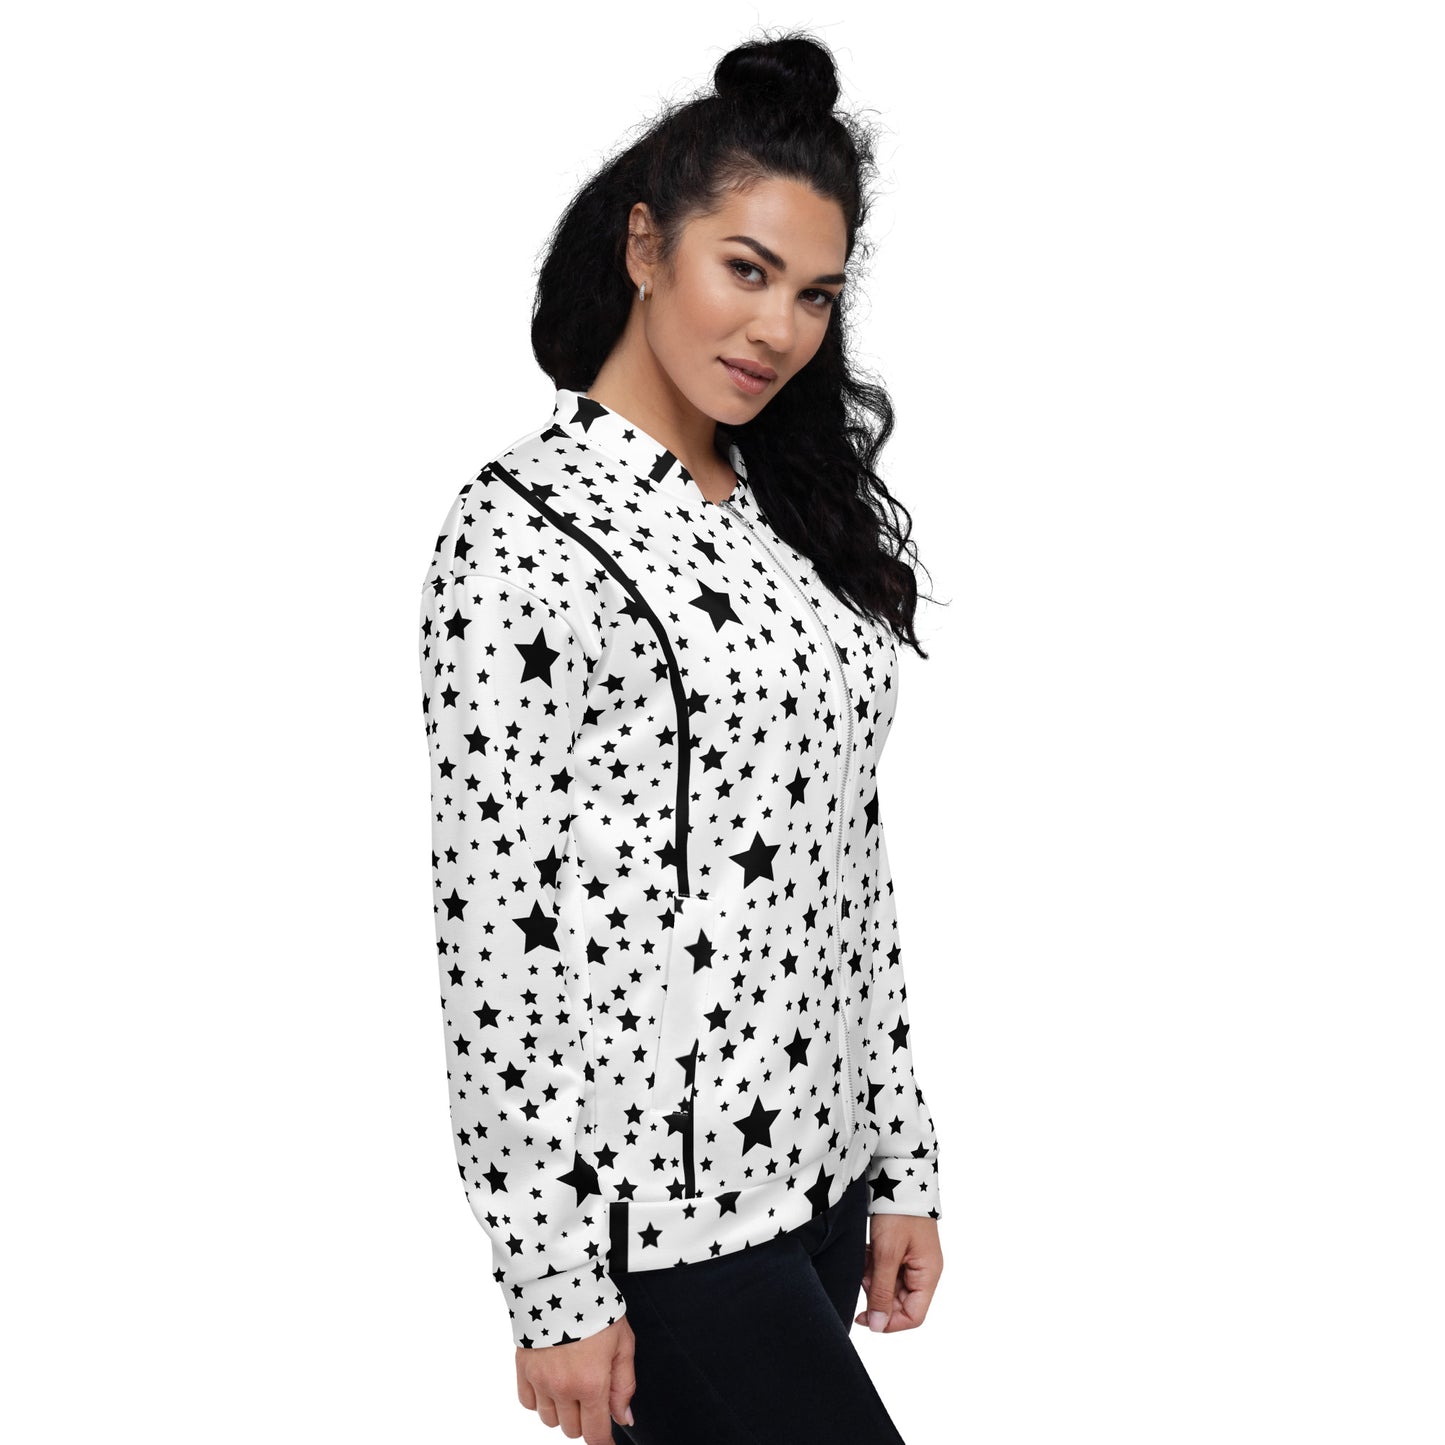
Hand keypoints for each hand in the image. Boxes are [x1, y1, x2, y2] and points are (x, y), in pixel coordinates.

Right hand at [515, 1313, 636, 1443]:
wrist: (561, 1282)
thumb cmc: (596, 1309)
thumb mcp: (623, 1343)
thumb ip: (624, 1385)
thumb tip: (624, 1418)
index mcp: (591, 1383)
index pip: (595, 1433)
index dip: (603, 1442)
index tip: (606, 1441)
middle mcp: (562, 1388)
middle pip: (572, 1430)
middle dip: (585, 1419)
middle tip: (592, 1395)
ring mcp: (539, 1380)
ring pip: (549, 1421)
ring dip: (562, 1411)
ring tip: (571, 1384)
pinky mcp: (522, 1369)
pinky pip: (528, 1403)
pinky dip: (539, 1399)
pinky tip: (551, 1381)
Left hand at [855, 1214, 942, 1332]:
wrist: (896, 1176)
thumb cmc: (898, 1212)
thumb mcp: (886, 1254)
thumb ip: (881, 1291)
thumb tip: (879, 1326)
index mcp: (928, 1274)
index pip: (913, 1316)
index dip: (889, 1321)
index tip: (865, 1316)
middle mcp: (924, 1270)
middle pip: (900, 1302)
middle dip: (877, 1293)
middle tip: (863, 1276)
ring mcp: (913, 1260)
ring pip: (890, 1285)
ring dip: (873, 1278)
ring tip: (866, 1258)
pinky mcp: (901, 1249)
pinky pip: (886, 1269)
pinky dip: (872, 1264)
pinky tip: (866, 1251)